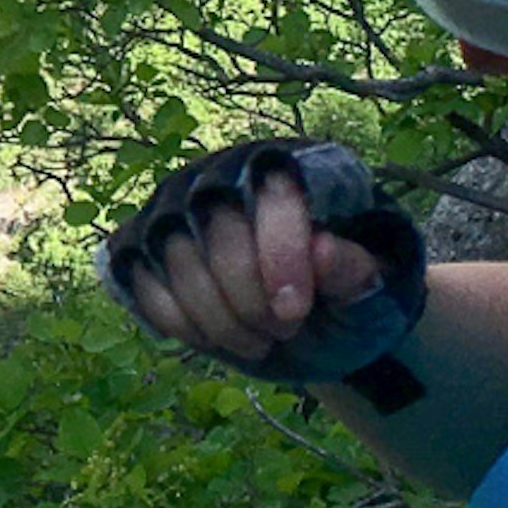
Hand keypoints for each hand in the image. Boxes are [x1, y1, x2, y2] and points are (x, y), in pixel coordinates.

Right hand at [104, 142, 421, 394]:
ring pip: (176, 255)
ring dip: (215, 317)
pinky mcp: (140, 239)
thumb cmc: (338, 288)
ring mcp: (176, 203)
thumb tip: (323, 250)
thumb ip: (353, 268)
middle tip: (282, 332)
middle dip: (246, 297)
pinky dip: (177, 320)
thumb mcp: (367, 286)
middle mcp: (225, 171)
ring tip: (256, 342)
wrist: (299, 310)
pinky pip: (141, 278)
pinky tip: (213, 338)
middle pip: (218, 226)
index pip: (274, 190)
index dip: (279, 253)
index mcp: (292, 165)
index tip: (294, 312)